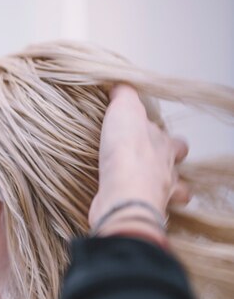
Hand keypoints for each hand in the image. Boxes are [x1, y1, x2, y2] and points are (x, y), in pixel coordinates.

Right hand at [89, 84, 190, 242]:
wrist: (124, 195)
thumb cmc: (127, 154)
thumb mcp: (124, 111)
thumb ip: (124, 96)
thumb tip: (121, 85)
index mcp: (165, 145)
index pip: (172, 139)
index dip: (161, 135)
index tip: (146, 132)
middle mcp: (166, 170)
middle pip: (176, 165)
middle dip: (170, 163)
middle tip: (153, 160)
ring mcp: (158, 195)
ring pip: (172, 192)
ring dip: (163, 188)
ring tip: (149, 185)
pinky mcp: (142, 213)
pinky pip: (149, 210)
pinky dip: (144, 206)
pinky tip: (132, 202)